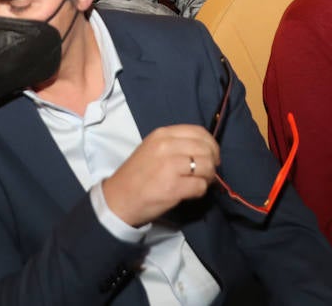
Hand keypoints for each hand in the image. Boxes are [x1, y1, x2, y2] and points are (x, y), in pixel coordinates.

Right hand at [101, 125, 219, 227]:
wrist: (119, 198)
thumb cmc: (137, 174)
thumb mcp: (153, 148)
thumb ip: (176, 144)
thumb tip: (206, 150)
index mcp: (162, 134)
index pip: (199, 132)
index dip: (211, 144)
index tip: (211, 155)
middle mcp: (166, 146)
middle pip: (206, 149)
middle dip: (212, 162)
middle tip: (207, 173)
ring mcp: (170, 166)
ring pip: (207, 166)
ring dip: (208, 177)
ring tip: (199, 183)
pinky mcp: (173, 187)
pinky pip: (201, 186)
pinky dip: (200, 191)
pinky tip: (191, 193)